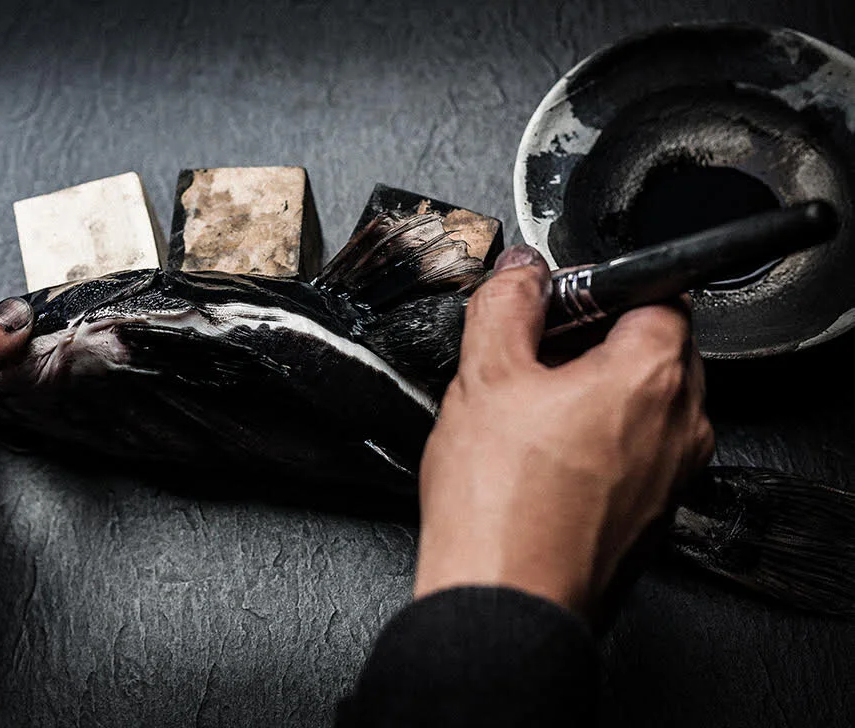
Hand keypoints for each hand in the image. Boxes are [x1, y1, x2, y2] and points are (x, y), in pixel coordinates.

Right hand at [414, 246, 713, 613]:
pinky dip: (602, 442)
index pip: (658, 293)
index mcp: (651, 376)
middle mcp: (681, 425)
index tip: (556, 305)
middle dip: (599, 340)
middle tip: (536, 357)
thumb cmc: (500, 505)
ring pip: (647, 405)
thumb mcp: (484, 376)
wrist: (505, 601)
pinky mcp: (654, 515)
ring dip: (599, 393)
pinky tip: (544, 459)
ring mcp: (673, 476)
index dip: (600, 289)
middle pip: (657, 348)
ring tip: (532, 414)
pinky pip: (640, 454)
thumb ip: (506, 305)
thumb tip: (520, 272)